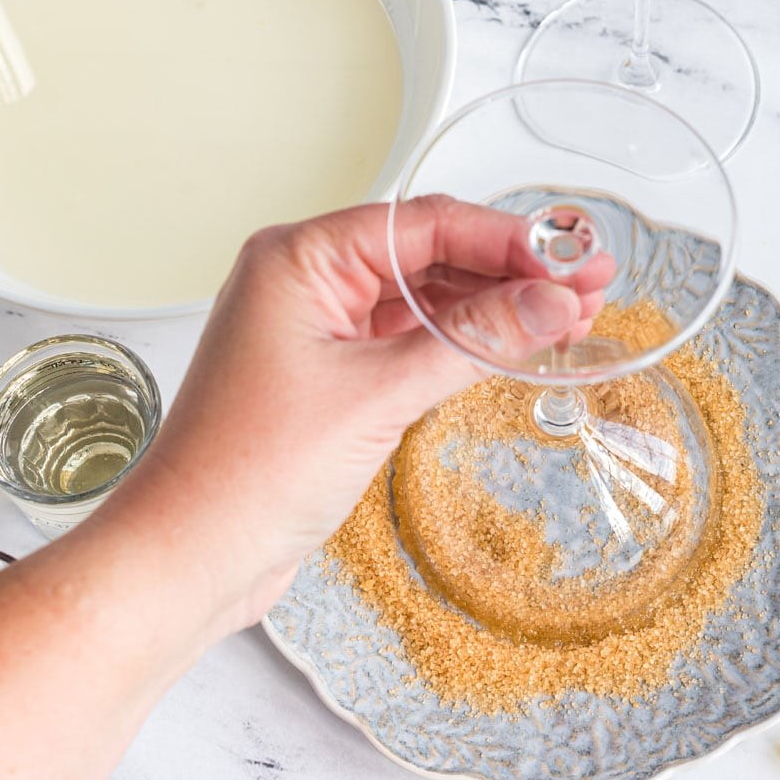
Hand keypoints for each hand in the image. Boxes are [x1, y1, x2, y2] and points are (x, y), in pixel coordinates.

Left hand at [106, 196, 612, 631]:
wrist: (191, 555)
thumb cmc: (249, 472)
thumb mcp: (377, 396)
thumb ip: (472, 341)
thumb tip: (550, 303)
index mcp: (300, 258)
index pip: (425, 224)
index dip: (508, 239)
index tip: (572, 256)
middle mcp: (307, 281)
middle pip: (431, 255)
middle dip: (512, 272)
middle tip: (589, 284)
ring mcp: (320, 330)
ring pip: (426, 300)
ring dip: (496, 309)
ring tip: (571, 317)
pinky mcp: (334, 376)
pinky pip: (411, 342)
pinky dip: (465, 345)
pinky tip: (515, 347)